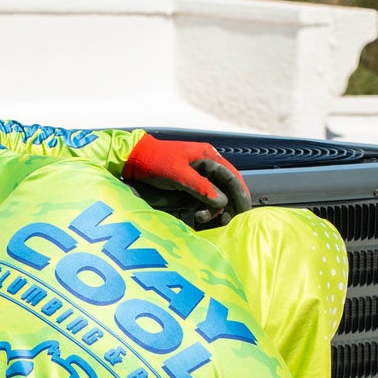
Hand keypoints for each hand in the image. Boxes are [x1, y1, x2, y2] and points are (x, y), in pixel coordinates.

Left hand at [123, 134, 251, 224]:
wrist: (133, 160)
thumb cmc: (155, 161)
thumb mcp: (178, 173)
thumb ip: (200, 187)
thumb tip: (221, 201)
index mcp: (207, 156)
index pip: (232, 176)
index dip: (240, 193)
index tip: (243, 209)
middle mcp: (206, 165)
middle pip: (226, 187)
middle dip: (227, 204)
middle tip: (227, 220)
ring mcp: (198, 175)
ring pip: (214, 195)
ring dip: (212, 208)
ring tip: (201, 217)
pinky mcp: (189, 185)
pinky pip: (202, 199)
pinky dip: (202, 208)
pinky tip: (196, 215)